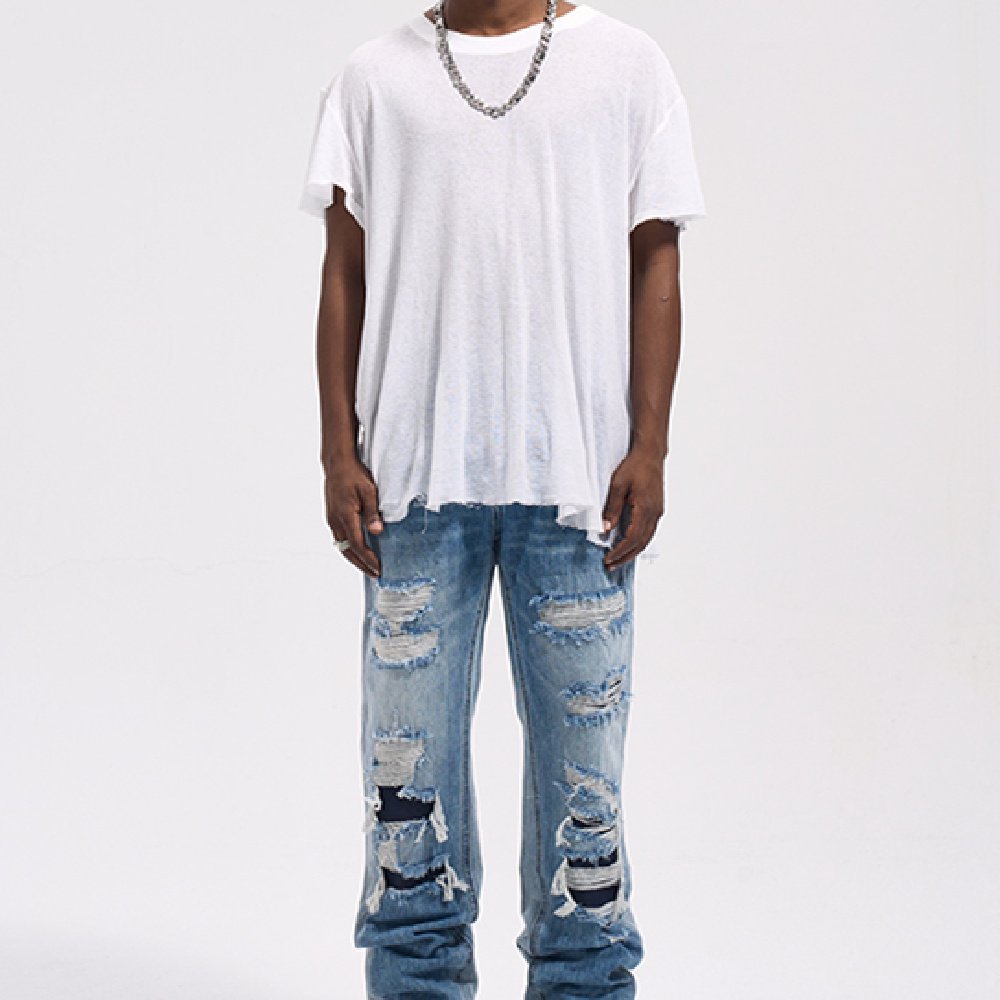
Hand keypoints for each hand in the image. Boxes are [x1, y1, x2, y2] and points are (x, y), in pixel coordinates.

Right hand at [324, 455, 382, 577]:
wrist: (337, 463)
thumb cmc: (354, 474)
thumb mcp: (369, 491)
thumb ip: (373, 512)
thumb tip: (377, 532)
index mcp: (345, 516)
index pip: (357, 545)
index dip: (368, 559)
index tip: (379, 569)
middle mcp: (335, 521)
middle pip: (347, 551)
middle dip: (361, 564)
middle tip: (375, 574)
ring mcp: (331, 519)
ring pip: (341, 546)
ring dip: (354, 558)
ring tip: (367, 567)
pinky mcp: (332, 516)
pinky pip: (339, 538)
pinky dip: (349, 548)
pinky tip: (358, 550)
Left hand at [601, 448, 664, 569]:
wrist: (650, 454)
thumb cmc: (634, 466)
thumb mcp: (617, 485)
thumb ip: (612, 508)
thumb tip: (606, 529)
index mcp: (645, 509)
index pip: (632, 538)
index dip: (620, 551)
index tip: (608, 559)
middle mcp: (654, 513)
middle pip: (641, 543)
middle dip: (625, 557)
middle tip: (611, 566)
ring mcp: (657, 512)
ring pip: (646, 539)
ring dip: (632, 551)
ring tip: (618, 559)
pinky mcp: (657, 509)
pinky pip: (649, 531)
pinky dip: (638, 542)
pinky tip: (629, 545)